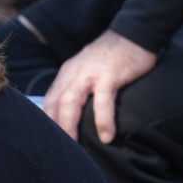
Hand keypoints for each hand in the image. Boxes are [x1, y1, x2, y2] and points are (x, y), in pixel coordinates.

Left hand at [42, 30, 156, 142]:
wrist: (135, 33)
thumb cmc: (113, 56)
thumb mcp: (88, 68)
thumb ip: (78, 85)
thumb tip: (73, 112)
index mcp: (67, 73)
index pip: (50, 99)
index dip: (48, 121)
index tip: (50, 140)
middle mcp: (73, 73)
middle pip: (56, 103)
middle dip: (55, 128)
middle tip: (59, 149)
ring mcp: (90, 73)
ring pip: (71, 102)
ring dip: (70, 126)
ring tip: (76, 146)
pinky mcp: (109, 75)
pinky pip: (102, 101)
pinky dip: (103, 120)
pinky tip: (106, 136)